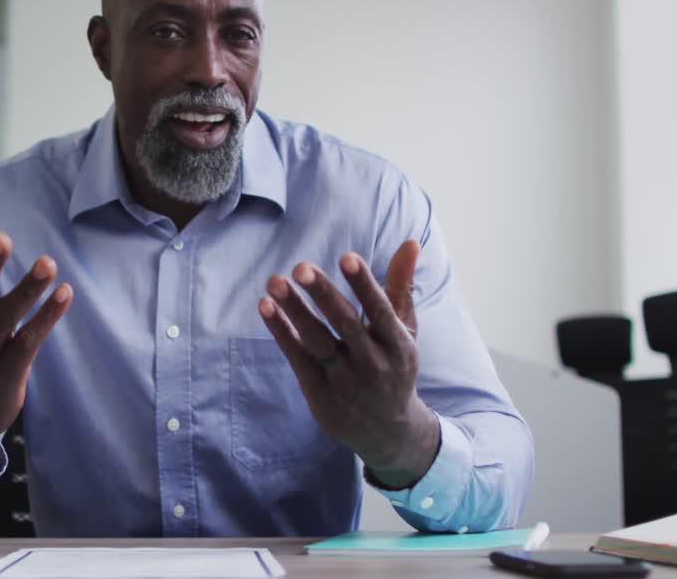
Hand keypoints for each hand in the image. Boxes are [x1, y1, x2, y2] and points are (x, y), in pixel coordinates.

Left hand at [258, 239, 439, 487]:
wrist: (387, 433)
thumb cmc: (394, 368)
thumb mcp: (405, 331)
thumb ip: (401, 286)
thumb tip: (410, 242)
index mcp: (398, 345)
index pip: (381, 311)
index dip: (364, 285)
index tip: (346, 256)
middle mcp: (372, 363)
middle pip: (345, 326)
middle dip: (323, 295)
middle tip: (300, 267)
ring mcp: (344, 380)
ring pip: (317, 341)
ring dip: (295, 311)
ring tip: (275, 280)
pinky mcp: (319, 392)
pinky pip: (297, 357)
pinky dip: (281, 332)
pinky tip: (266, 305)